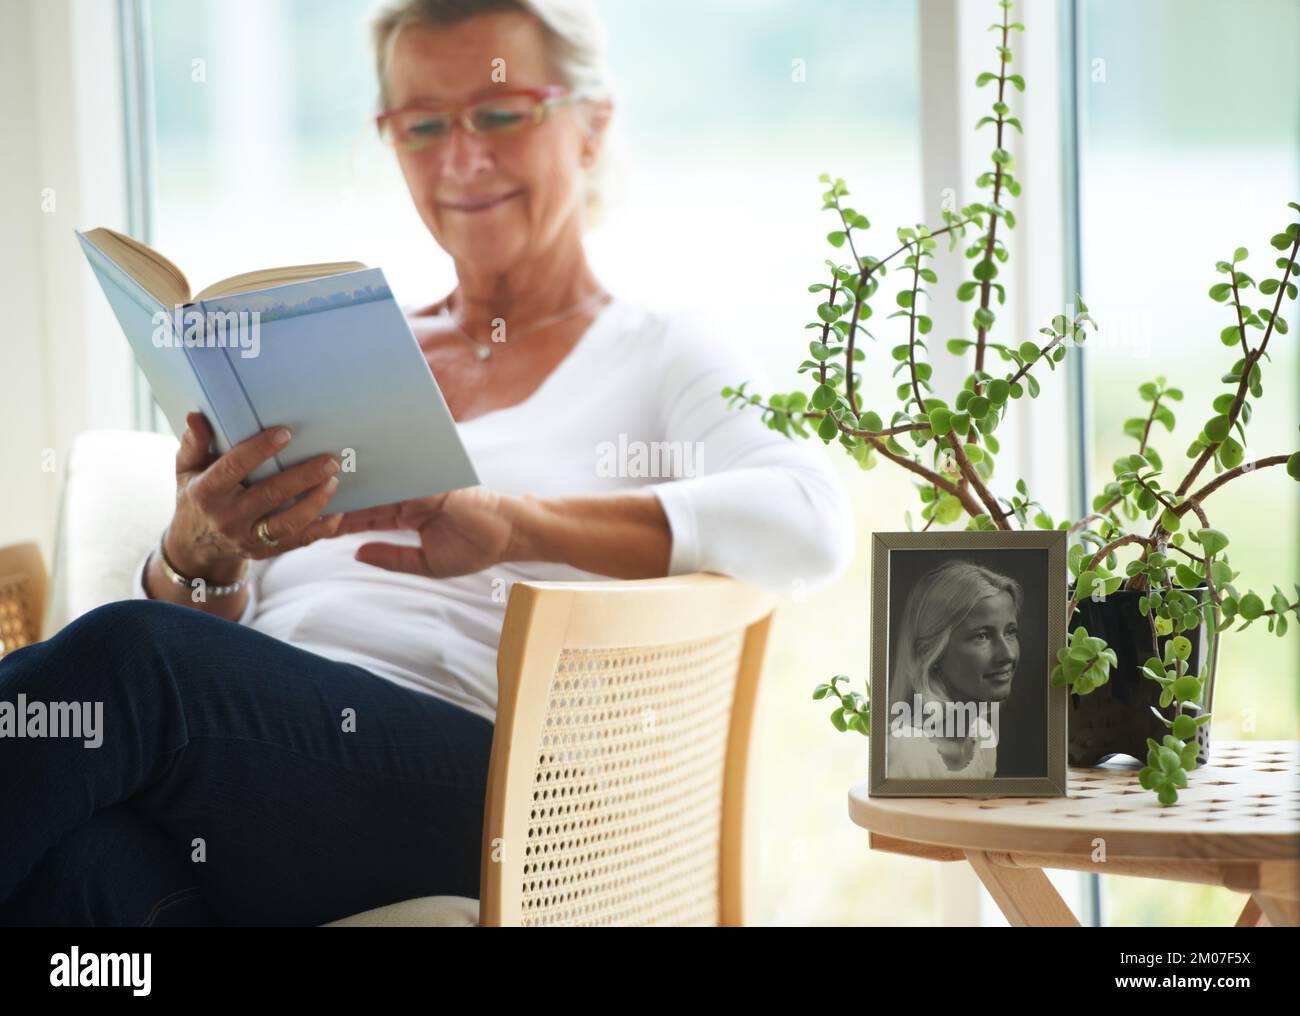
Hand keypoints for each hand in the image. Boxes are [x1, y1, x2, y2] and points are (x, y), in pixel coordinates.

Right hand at [166, 411, 343, 580]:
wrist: (195, 546)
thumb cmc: (196, 496)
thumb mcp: (186, 470)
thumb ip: (194, 444)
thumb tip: (196, 416)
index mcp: (206, 492)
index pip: (234, 468)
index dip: (259, 450)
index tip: (285, 433)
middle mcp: (227, 517)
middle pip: (269, 496)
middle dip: (303, 477)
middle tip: (330, 460)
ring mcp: (247, 538)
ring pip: (287, 523)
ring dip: (314, 503)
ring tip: (334, 481)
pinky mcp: (265, 552)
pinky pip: (298, 542)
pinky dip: (321, 528)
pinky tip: (337, 510)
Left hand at [334, 486, 514, 578]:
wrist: (508, 535)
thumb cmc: (473, 549)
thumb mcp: (426, 563)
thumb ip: (392, 558)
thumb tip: (357, 554)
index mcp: (406, 516)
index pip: (367, 517)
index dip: (343, 520)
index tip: (316, 522)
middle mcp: (409, 498)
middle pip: (368, 497)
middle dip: (342, 499)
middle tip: (308, 498)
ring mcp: (419, 487)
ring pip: (379, 485)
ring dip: (355, 486)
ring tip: (324, 486)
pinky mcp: (431, 481)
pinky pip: (401, 478)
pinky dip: (380, 478)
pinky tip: (357, 479)